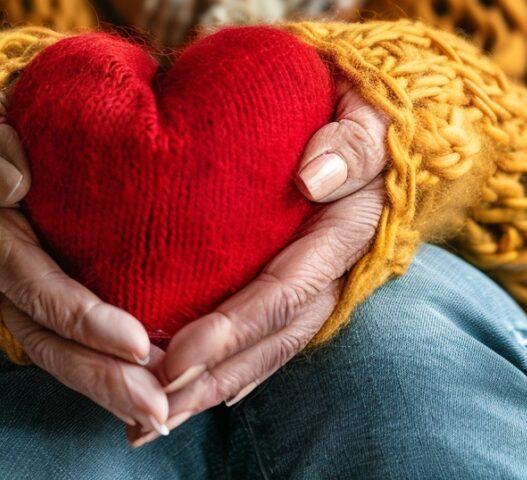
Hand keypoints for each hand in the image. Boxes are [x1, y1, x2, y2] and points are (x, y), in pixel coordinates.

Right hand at [0, 92, 169, 436]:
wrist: (9, 110)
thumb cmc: (9, 109)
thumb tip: (10, 186)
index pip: (30, 280)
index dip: (77, 314)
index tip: (136, 341)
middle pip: (44, 334)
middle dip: (98, 374)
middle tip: (157, 403)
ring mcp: (20, 287)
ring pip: (54, 349)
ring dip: (104, 386)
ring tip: (160, 414)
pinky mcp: (43, 295)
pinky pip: (67, 343)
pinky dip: (103, 373)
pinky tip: (149, 395)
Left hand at [130, 76, 388, 445]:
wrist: (375, 108)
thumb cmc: (363, 105)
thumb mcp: (368, 114)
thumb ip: (351, 143)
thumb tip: (312, 178)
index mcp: (348, 230)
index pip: (287, 290)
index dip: (234, 328)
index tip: (176, 356)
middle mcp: (334, 268)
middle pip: (273, 337)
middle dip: (213, 379)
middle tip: (150, 412)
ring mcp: (317, 280)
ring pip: (267, 347)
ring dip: (213, 387)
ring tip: (152, 422)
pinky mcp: (296, 279)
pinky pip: (265, 332)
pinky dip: (229, 369)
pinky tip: (185, 393)